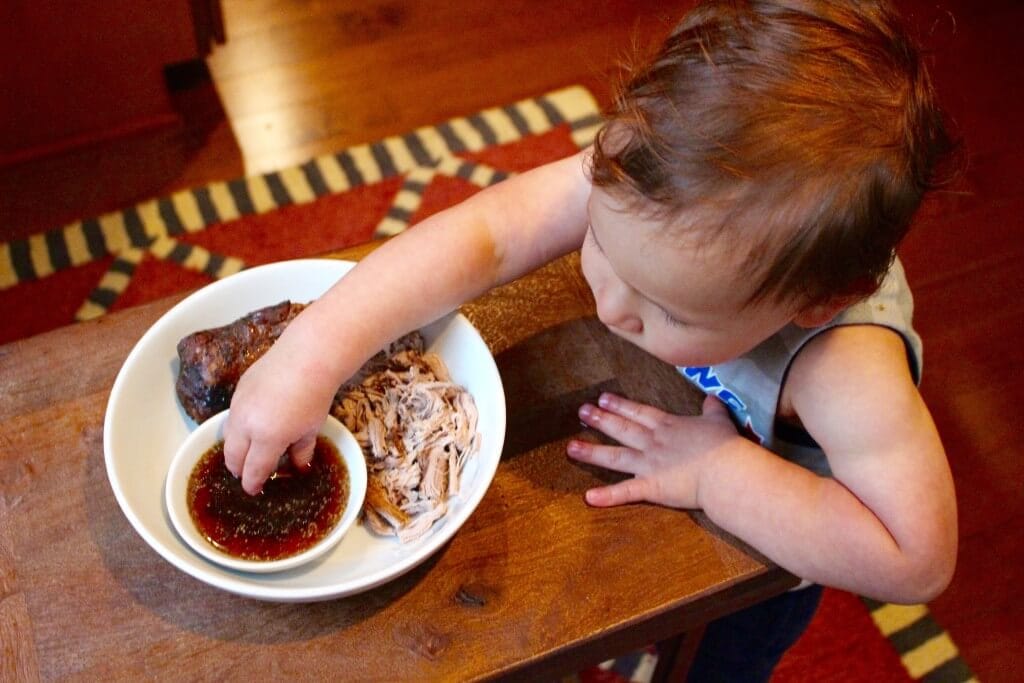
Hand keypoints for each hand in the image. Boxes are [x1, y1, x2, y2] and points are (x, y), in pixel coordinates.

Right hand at [222, 331, 338, 494]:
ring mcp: (239, 405)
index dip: (253, 483)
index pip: (253, 470)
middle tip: (248, 474)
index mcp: (267, 438)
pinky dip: (237, 427)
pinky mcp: (238, 390)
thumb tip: (297, 467)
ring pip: (227, 436)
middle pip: (232, 457)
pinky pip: (231, 416)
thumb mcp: (311, 428)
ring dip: (235, 448)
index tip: (254, 489)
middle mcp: (247, 424)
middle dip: (239, 469)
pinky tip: (252, 426)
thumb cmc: (315, 394)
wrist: (308, 356)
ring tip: (247, 452)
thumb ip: (301, 451)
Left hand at [566, 392, 742, 508]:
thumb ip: (713, 409)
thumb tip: (713, 397)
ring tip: (570, 448)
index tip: (603, 399)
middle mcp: (653, 443)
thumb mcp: (720, 421)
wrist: (725, 471)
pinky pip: (625, 492)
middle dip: (600, 420)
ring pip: (615, 456)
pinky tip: (588, 498)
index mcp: (669, 426)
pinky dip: (606, 496)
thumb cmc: (725, 446)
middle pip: (622, 429)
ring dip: (592, 452)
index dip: (620, 405)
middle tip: (581, 412)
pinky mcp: (651, 487)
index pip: (640, 413)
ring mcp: (649, 465)